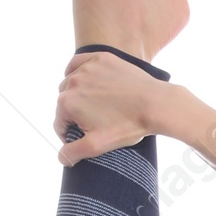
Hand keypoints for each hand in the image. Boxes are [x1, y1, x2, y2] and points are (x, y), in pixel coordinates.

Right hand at [54, 49, 171, 165]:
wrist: (155, 104)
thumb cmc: (128, 125)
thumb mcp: (98, 145)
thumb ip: (74, 152)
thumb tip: (61, 158)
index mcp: (67, 102)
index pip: (60, 123)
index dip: (70, 134)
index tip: (83, 137)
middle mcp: (72, 81)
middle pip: (65, 101)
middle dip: (74, 113)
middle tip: (94, 121)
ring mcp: (87, 67)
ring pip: (72, 82)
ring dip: (78, 92)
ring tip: (96, 104)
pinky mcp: (100, 58)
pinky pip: (81, 63)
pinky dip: (81, 71)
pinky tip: (88, 80)